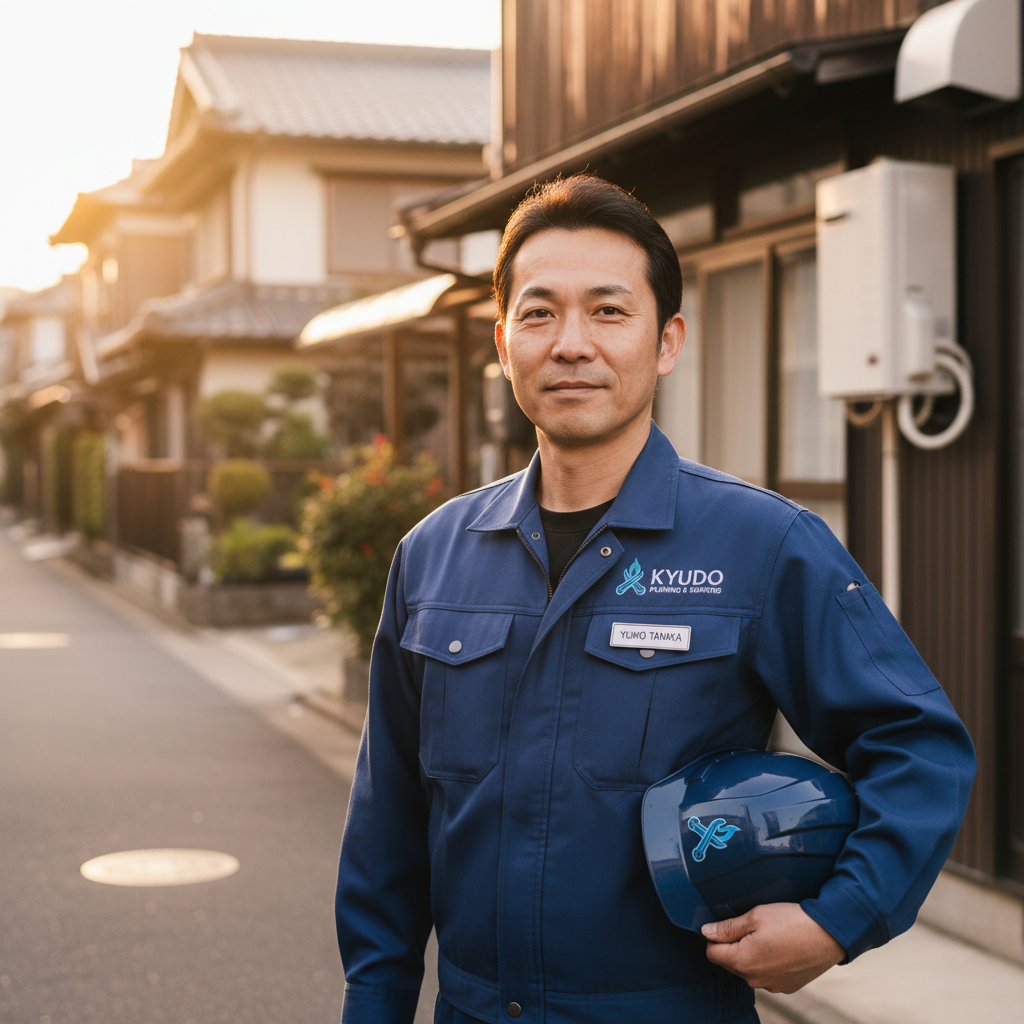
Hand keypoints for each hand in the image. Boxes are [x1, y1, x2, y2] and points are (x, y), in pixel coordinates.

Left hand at [701, 903, 844, 992]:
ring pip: (748, 969)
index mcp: (743, 962)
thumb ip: (728, 928)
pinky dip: (767, 962)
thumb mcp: (755, 916)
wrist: (829, 934)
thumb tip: (706, 932)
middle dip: (732, 945)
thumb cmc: (790, 922)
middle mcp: (755, 980)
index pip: (712, 953)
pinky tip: (780, 947)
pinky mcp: (787, 987)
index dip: (714, 937)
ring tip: (767, 935)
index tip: (725, 924)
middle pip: (729, 963)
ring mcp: (772, 986)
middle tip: (749, 926)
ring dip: (750, 954)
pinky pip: (766, 975)